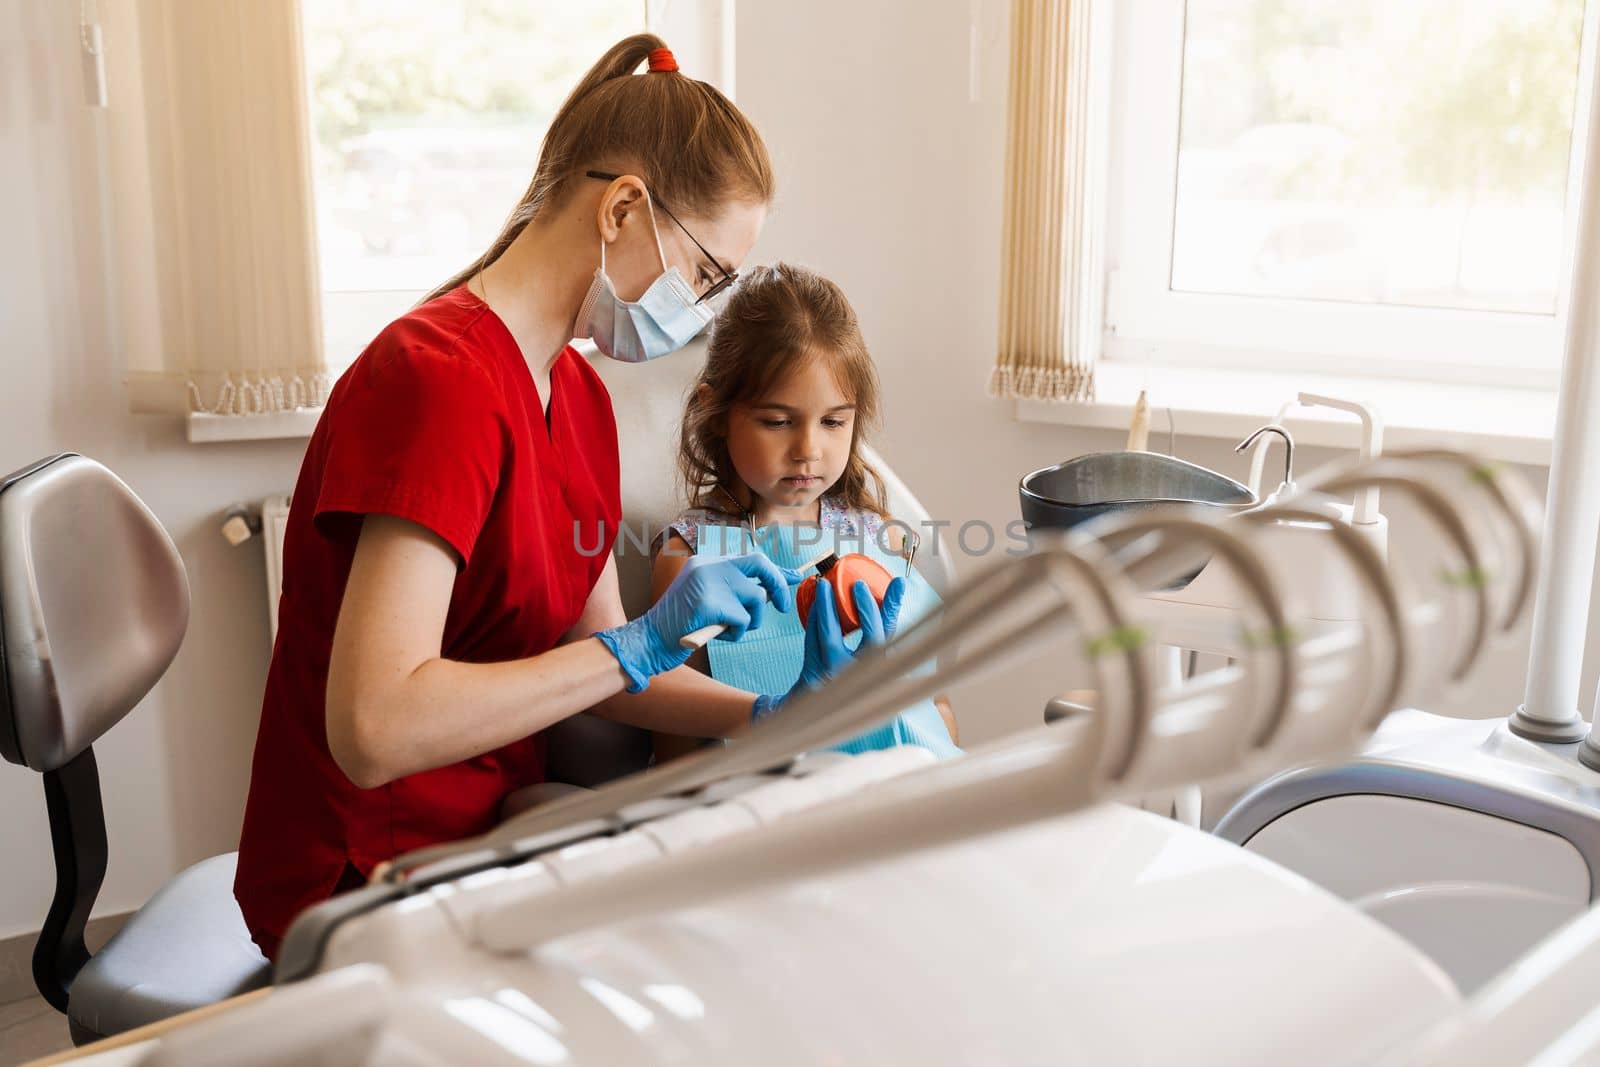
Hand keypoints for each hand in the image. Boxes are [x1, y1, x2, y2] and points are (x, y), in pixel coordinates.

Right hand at [598, 553, 798, 691]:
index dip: (776, 570)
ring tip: (728, 630)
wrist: (648, 641)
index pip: (752, 559)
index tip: (794, 578)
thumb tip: (773, 591)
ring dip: (750, 621)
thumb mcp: (707, 601)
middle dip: (778, 584)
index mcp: (707, 563)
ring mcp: (709, 581)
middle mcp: (709, 565)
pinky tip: (716, 636)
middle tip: (784, 606)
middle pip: (760, 564)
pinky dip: (736, 634)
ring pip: (756, 598)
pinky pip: (743, 620)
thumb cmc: (679, 627)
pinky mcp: (709, 602)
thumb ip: (734, 591)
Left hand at [752, 576, 905, 720]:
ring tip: (824, 585)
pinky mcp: (814, 675)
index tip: (898, 584)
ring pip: (831, 637)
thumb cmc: (848, 687)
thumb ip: (885, 640)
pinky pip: (812, 642)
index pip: (893, 638)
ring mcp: (837, 678)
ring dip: (827, 608)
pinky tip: (814, 605)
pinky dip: (813, 621)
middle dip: (866, 609)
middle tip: (858, 585)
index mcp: (881, 673)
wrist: (817, 718)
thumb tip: (898, 594)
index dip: (896, 609)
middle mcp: (864, 679)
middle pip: (870, 640)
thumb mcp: (874, 667)